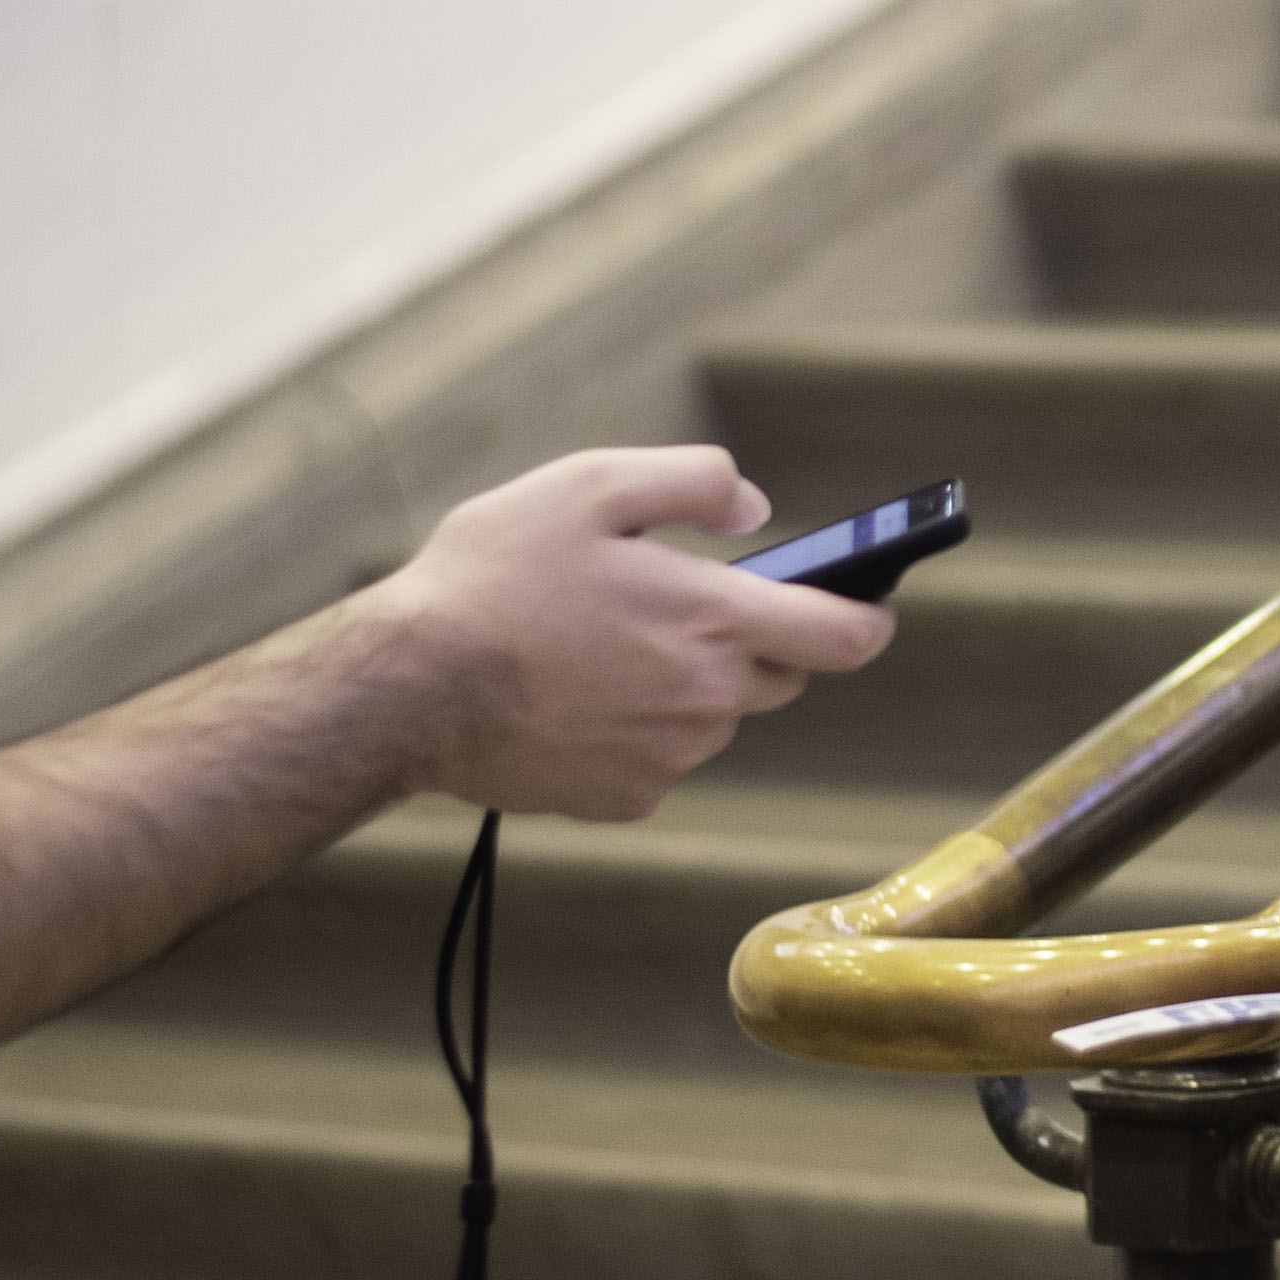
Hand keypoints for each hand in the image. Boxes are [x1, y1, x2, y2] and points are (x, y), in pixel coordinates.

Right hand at [371, 448, 889, 818]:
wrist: (407, 688)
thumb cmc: (493, 577)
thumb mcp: (589, 485)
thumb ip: (693, 481)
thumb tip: (756, 509)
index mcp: (713, 619)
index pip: (846, 636)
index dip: (870, 616)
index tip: (871, 604)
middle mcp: (706, 699)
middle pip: (781, 676)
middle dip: (754, 641)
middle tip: (678, 606)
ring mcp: (669, 758)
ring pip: (716, 718)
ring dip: (688, 685)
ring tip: (602, 648)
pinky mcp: (627, 798)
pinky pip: (663, 759)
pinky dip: (638, 729)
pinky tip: (576, 696)